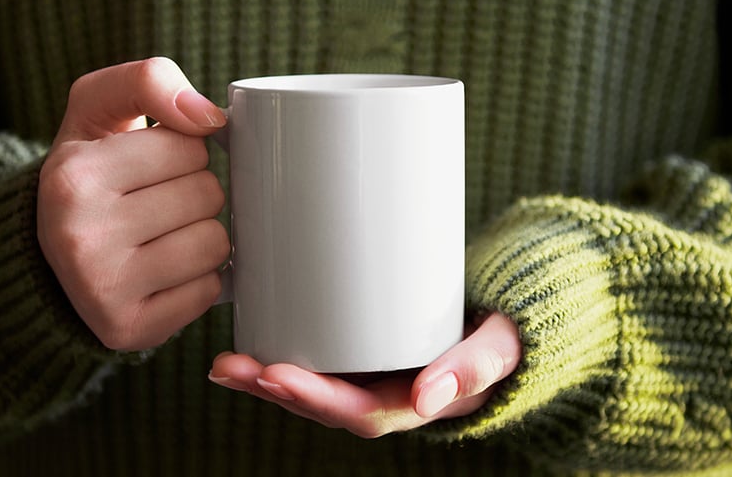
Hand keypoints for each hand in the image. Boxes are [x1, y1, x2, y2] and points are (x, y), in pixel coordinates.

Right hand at [38, 57, 229, 350]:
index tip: (150, 166)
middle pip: (207, 194)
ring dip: (203, 236)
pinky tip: (164, 273)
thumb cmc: (90, 172)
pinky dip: (199, 280)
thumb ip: (148, 81)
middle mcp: (79, 236)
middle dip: (195, 192)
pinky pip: (211, 292)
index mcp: (71, 176)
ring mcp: (103, 290)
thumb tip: (210, 117)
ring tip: (162, 236)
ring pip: (216, 244)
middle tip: (157, 202)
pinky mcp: (129, 329)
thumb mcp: (98, 109)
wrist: (46, 258)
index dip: (183, 151)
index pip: (188, 146)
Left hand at [209, 312, 520, 437]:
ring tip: (225, 362)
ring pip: (311, 387)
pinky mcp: (358, 351)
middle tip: (233, 366)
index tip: (277, 377)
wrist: (506, 320)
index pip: (358, 412)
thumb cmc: (504, 333)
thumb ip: (476, 367)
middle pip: (322, 404)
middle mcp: (385, 395)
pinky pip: (314, 363)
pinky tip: (245, 344)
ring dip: (265, 378)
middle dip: (275, 388)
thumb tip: (431, 398)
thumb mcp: (501, 347)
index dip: (315, 399)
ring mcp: (369, 376)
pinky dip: (278, 358)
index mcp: (414, 402)